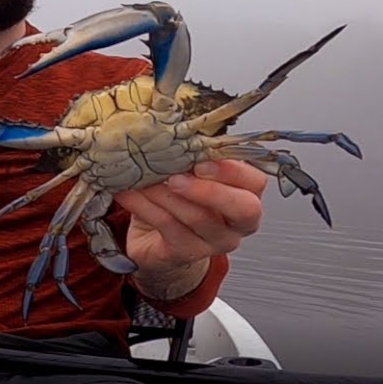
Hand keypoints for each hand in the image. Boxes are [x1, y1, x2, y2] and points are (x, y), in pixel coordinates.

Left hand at [114, 160, 266, 298]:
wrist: (157, 242)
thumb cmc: (179, 201)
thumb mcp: (190, 175)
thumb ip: (192, 157)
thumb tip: (172, 130)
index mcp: (246, 196)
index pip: (255, 182)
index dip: (232, 171)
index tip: (202, 160)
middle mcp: (237, 223)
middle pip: (243, 208)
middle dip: (210, 190)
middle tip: (177, 177)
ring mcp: (215, 242)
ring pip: (198, 217)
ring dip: (166, 194)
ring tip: (141, 177)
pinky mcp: (187, 252)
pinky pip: (167, 226)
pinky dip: (144, 206)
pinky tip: (127, 192)